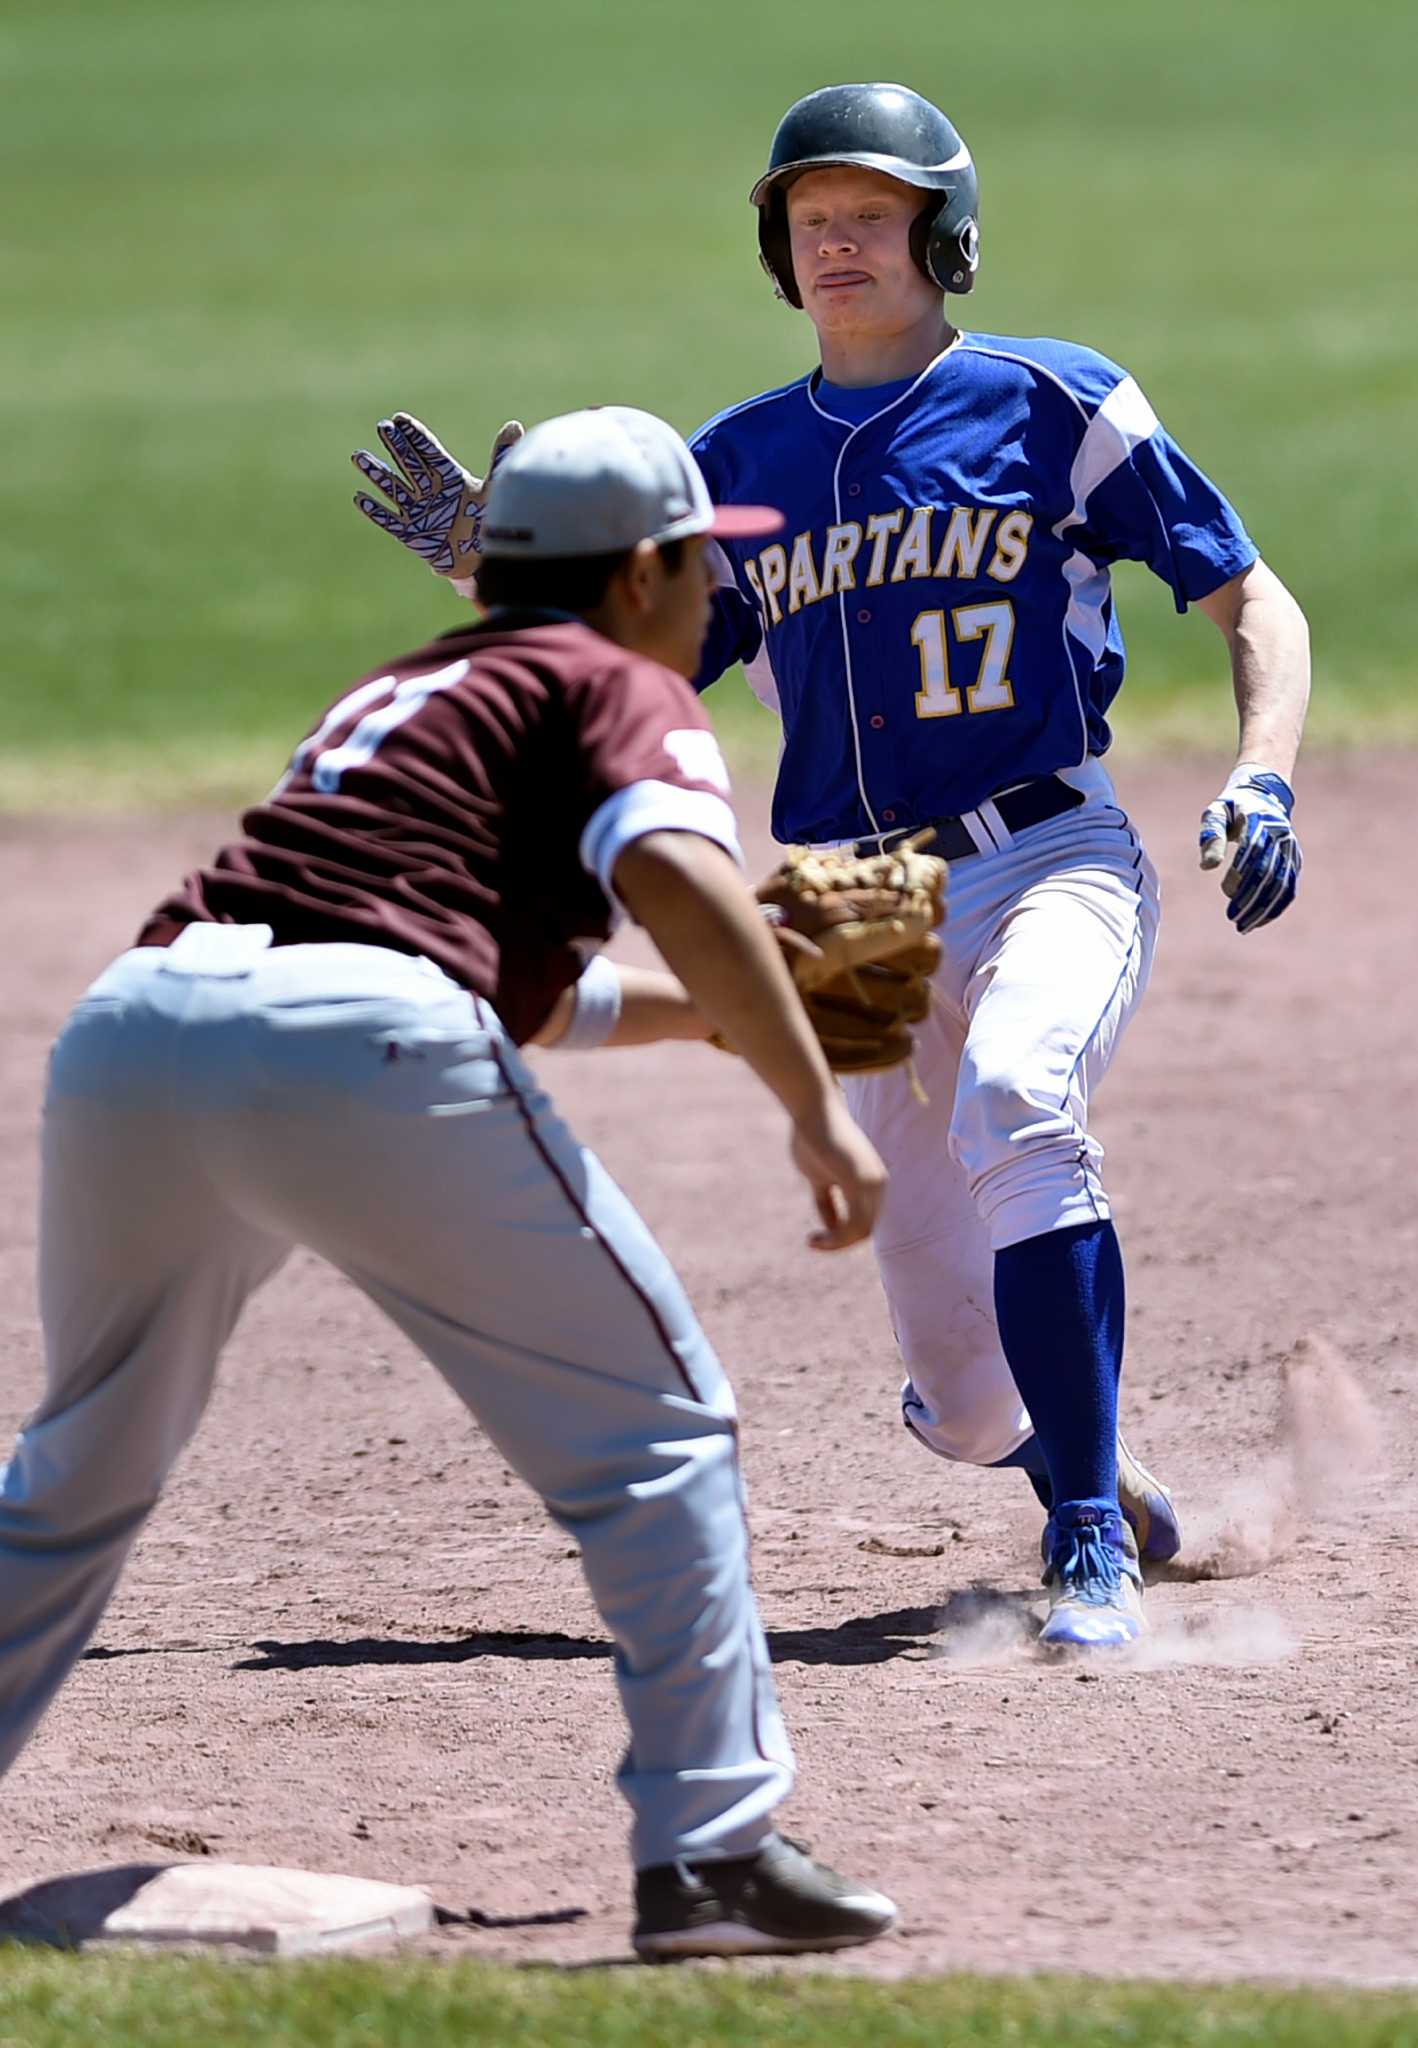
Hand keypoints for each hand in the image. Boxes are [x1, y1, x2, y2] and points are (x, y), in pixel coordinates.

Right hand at [352, 413, 522, 578]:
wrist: (482, 560)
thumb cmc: (490, 522)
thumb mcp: (496, 487)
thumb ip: (501, 458)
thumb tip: (515, 425)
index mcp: (449, 477)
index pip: (429, 451)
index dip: (415, 435)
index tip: (399, 419)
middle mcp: (430, 491)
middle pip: (409, 464)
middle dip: (396, 447)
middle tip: (382, 427)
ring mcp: (418, 511)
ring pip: (393, 488)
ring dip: (377, 473)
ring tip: (359, 456)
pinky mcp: (412, 534)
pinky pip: (390, 521)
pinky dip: (376, 512)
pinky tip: (360, 498)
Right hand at [789, 1095, 885, 1250]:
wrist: (812, 1108)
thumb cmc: (812, 1137)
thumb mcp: (819, 1178)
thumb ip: (828, 1201)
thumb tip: (831, 1227)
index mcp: (872, 1181)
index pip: (864, 1220)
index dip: (841, 1235)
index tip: (815, 1238)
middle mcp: (878, 1183)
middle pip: (865, 1229)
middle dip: (839, 1242)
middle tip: (813, 1242)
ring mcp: (872, 1182)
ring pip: (861, 1230)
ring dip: (836, 1243)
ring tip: (813, 1242)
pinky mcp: (860, 1181)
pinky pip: (854, 1223)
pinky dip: (835, 1237)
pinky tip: (815, 1237)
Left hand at [1198, 764, 1300, 932]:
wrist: (1263, 795)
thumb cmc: (1232, 808)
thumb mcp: (1216, 813)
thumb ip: (1210, 836)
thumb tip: (1207, 866)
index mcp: (1258, 820)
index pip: (1252, 850)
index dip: (1241, 873)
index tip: (1226, 892)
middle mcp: (1279, 834)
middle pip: (1268, 871)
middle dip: (1251, 897)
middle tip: (1233, 918)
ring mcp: (1290, 847)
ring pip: (1281, 883)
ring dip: (1264, 907)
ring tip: (1245, 926)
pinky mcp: (1295, 858)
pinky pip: (1289, 885)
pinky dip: (1277, 905)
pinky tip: (1261, 921)